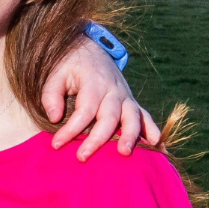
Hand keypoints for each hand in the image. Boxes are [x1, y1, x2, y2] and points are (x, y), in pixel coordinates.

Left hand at [42, 37, 159, 160]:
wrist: (91, 50)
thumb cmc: (70, 66)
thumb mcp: (56, 74)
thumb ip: (51, 95)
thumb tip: (54, 118)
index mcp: (94, 82)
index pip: (84, 110)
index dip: (71, 129)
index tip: (56, 144)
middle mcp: (114, 90)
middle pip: (109, 117)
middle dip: (97, 139)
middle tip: (83, 157)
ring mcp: (126, 96)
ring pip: (132, 117)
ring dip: (131, 136)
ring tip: (124, 153)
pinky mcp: (132, 103)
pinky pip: (146, 117)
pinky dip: (153, 130)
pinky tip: (156, 145)